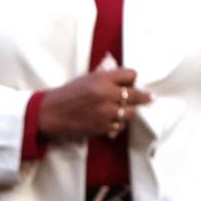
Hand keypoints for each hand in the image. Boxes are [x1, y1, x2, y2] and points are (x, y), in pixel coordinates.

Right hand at [37, 68, 151, 140]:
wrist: (50, 113)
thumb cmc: (67, 94)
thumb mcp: (87, 78)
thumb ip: (106, 77)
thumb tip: (124, 79)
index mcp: (102, 78)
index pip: (131, 74)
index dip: (132, 78)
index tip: (133, 82)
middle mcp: (107, 94)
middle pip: (136, 95)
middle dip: (144, 96)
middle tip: (150, 98)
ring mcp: (106, 112)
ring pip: (130, 112)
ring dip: (128, 111)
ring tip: (124, 110)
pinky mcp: (102, 127)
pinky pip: (120, 125)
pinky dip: (118, 123)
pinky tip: (112, 120)